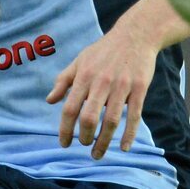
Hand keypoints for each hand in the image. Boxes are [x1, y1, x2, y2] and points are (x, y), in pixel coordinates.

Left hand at [46, 18, 156, 160]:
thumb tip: (49, 100)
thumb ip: (64, 80)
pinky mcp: (140, 88)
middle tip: (84, 146)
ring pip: (111, 121)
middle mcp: (101, 82)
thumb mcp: (80, 60)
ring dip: (104, 142)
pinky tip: (124, 147)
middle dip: (85, 138)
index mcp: (84, 76)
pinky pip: (134, 115)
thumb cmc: (104, 50)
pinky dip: (129, 134)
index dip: (65, 129)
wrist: (136, 35)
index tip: (64, 143)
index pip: (69, 108)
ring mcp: (122, 86)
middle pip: (89, 118)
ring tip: (98, 154)